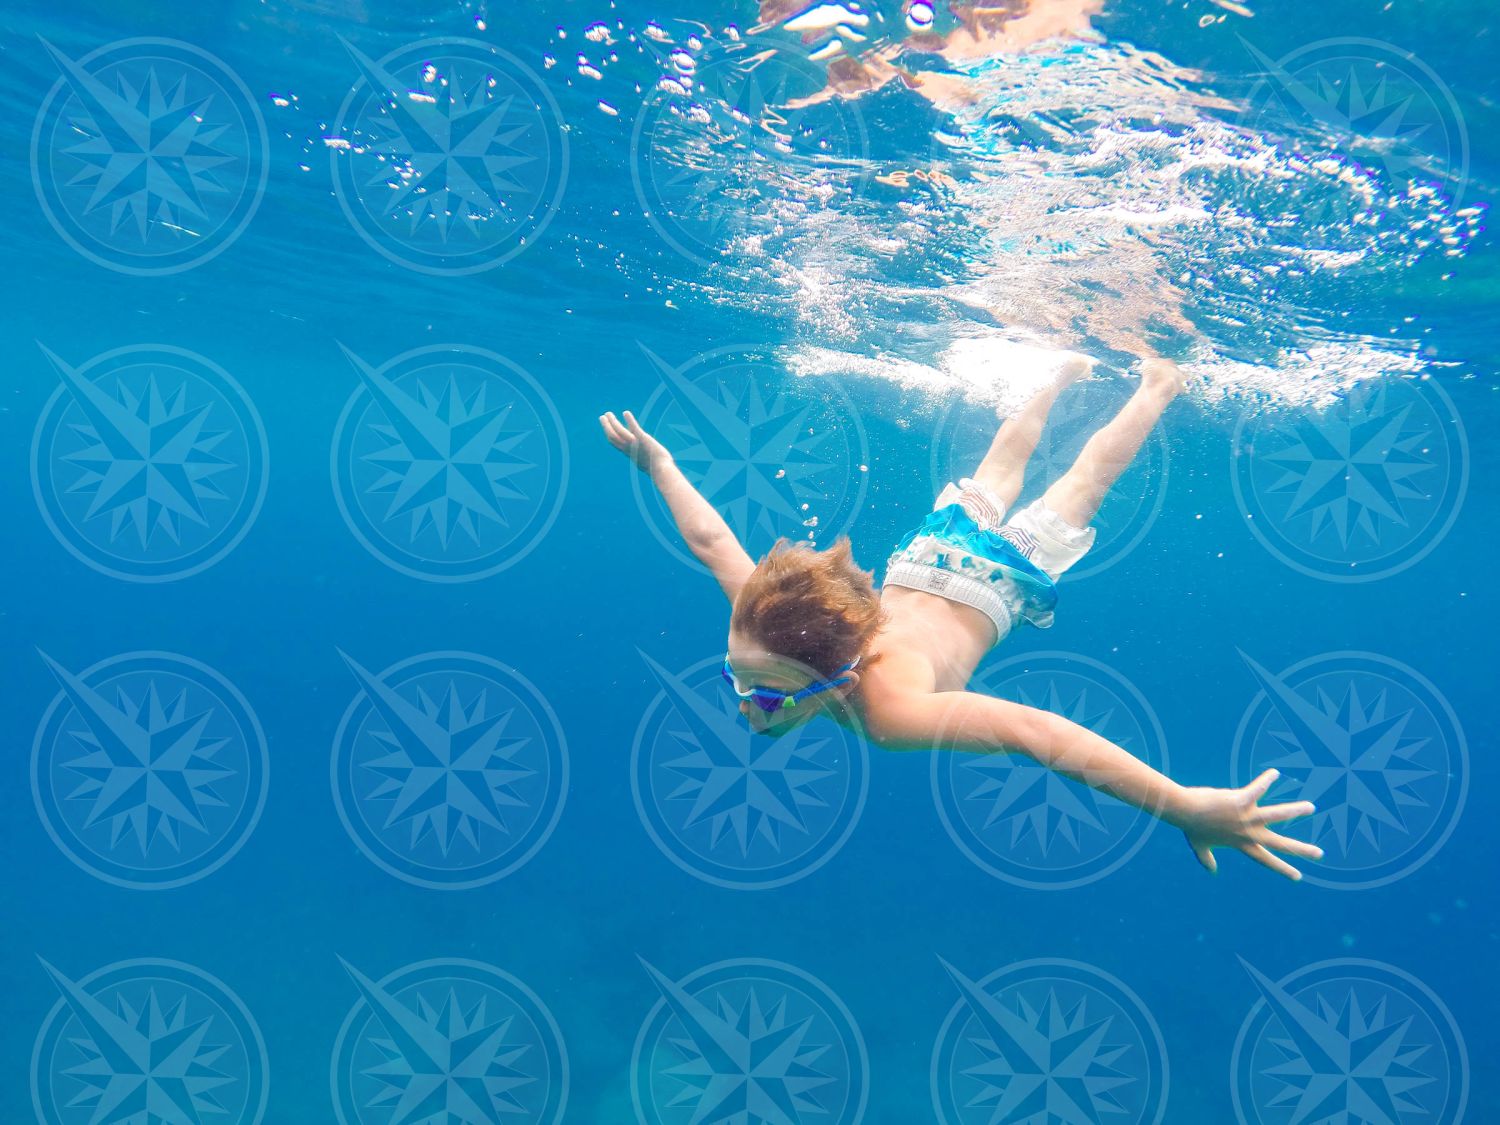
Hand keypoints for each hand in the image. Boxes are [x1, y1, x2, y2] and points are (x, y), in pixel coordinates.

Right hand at [600, 410, 669, 472]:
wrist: (661, 470)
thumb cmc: (657, 469)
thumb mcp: (645, 462)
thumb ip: (641, 458)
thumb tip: (644, 461)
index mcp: (628, 453)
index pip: (615, 442)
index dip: (609, 433)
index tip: (606, 426)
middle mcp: (628, 448)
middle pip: (612, 436)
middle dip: (606, 426)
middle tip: (602, 416)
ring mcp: (634, 443)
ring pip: (619, 431)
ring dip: (612, 421)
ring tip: (608, 413)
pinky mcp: (643, 439)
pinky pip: (634, 428)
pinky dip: (629, 420)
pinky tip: (626, 412)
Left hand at [1170, 769, 1322, 880]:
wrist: (1184, 811)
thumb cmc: (1190, 827)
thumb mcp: (1199, 846)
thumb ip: (1206, 859)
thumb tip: (1211, 870)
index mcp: (1240, 844)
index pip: (1265, 860)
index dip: (1282, 869)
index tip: (1298, 877)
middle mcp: (1247, 833)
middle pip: (1280, 844)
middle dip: (1301, 849)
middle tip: (1319, 854)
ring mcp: (1246, 817)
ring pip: (1278, 815)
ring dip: (1296, 810)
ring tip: (1311, 807)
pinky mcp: (1242, 800)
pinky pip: (1258, 788)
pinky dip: (1267, 780)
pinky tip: (1274, 773)